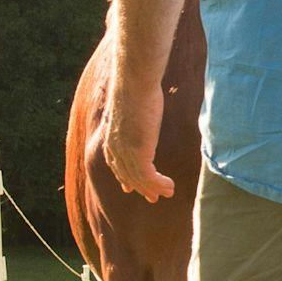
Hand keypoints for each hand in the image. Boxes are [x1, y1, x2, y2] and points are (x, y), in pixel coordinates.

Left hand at [105, 77, 176, 201]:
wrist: (134, 83)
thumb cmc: (135, 87)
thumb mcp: (130, 107)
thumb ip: (132, 117)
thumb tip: (140, 112)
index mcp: (111, 138)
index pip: (116, 164)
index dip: (123, 177)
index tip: (129, 188)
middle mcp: (115, 148)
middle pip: (127, 175)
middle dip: (141, 188)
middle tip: (152, 198)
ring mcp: (125, 152)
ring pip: (140, 179)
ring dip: (155, 188)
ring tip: (168, 193)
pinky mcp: (138, 153)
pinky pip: (149, 177)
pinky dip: (159, 183)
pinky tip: (170, 185)